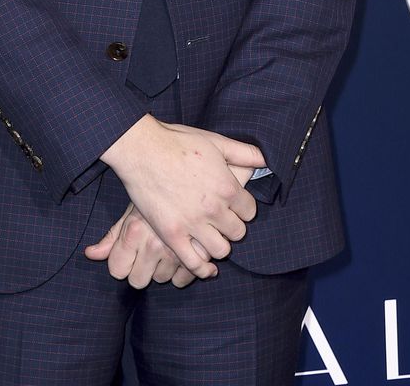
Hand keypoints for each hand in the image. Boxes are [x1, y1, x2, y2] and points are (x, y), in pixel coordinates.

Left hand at [84, 202, 195, 288]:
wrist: (193, 178)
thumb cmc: (156, 194)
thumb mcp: (131, 211)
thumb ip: (112, 237)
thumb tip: (90, 254)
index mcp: (133, 231)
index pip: (117, 269)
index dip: (121, 262)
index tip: (129, 253)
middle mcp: (153, 244)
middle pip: (137, 280)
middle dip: (141, 269)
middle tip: (148, 251)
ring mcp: (176, 251)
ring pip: (160, 279)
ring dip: (162, 267)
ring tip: (166, 246)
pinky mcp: (198, 256)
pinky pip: (181, 281)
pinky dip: (181, 271)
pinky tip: (181, 254)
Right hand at [100, 118, 263, 279]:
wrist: (143, 150)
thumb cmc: (178, 142)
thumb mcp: (216, 142)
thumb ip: (245, 153)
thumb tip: (266, 160)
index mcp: (227, 187)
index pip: (249, 212)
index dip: (242, 208)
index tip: (232, 206)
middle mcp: (214, 209)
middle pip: (237, 232)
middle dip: (231, 226)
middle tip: (220, 220)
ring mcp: (193, 224)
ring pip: (220, 250)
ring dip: (218, 244)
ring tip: (211, 236)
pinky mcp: (172, 235)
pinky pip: (194, 263)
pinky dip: (203, 269)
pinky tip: (206, 267)